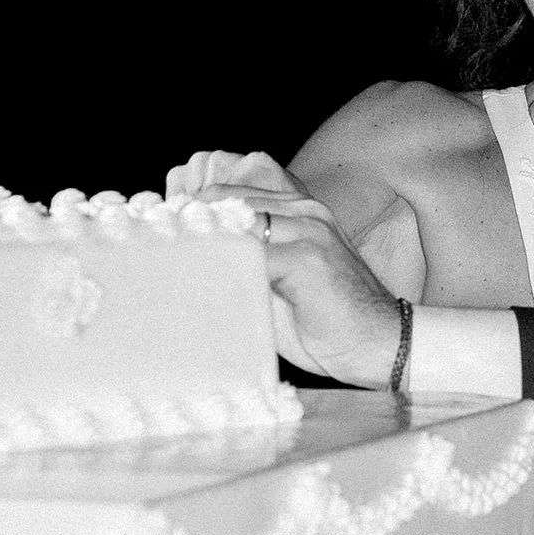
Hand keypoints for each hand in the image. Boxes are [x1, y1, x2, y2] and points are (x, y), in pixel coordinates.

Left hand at [172, 150, 401, 382]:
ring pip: (235, 219)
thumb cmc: (323, 319)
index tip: (159, 231)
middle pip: (226, 197)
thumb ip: (243, 262)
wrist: (380, 344)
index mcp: (296, 207)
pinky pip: (250, 254)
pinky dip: (220, 269)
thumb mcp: (277, 280)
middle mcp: (302, 208)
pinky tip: (199, 285)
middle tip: (153, 248)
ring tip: (169, 264)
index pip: (231, 190)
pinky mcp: (307, 256)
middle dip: (189, 221)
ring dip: (200, 242)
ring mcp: (307, 228)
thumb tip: (188, 264)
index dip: (193, 208)